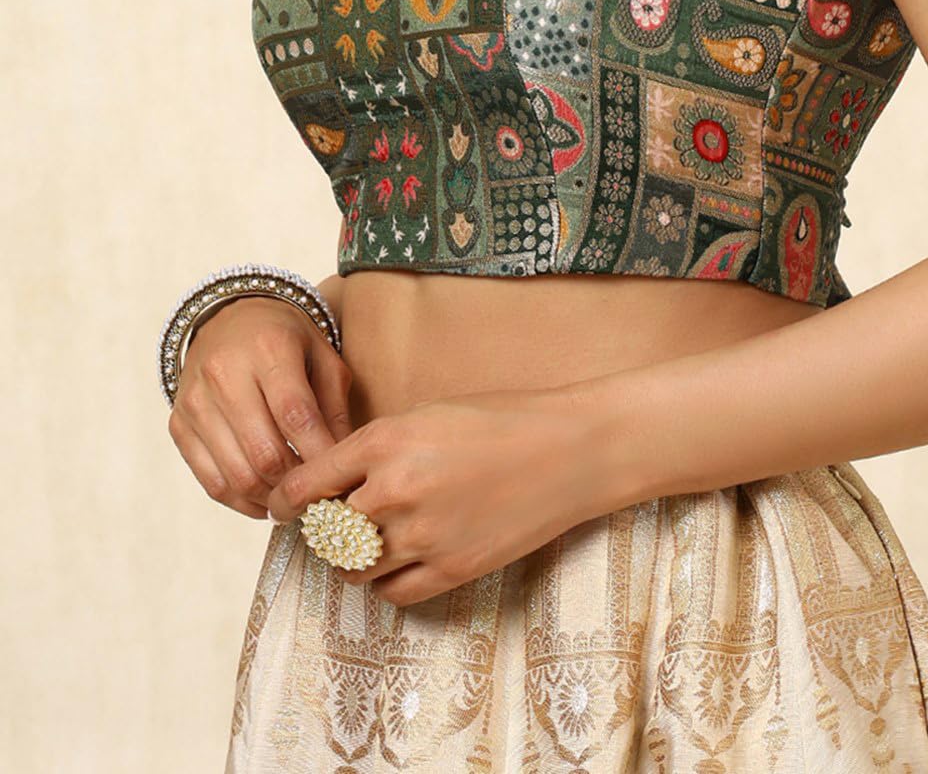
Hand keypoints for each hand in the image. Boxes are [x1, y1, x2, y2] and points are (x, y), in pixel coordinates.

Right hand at [167, 296, 354, 518]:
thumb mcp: (322, 357)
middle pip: (265, 453)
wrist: (228, 320)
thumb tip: (341, 464)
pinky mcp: (179, 425)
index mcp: (268, 347)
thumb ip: (335, 408)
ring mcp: (196, 401)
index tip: (338, 477)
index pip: (295, 415)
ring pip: (237, 476)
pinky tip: (266, 499)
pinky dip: (243, 502)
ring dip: (271, 499)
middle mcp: (225, 372)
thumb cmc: (285, 341)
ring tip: (295, 498)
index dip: (319, 455)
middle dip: (297, 482)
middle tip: (319, 493)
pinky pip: (212, 483)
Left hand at [264, 386, 614, 605]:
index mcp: (386, 442)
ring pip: (353, 568)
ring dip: (350, 559)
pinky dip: (385, 581)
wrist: (569, 450)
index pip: (307, 484)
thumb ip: (378, 446)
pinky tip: (398, 560)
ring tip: (364, 542)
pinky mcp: (451, 571)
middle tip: (326, 523)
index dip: (284, 500)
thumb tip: (334, 478)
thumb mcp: (428, 413)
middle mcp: (394, 491)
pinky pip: (392, 593)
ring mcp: (422, 537)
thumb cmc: (502, 419)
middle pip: (325, 530)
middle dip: (320, 529)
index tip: (279, 506)